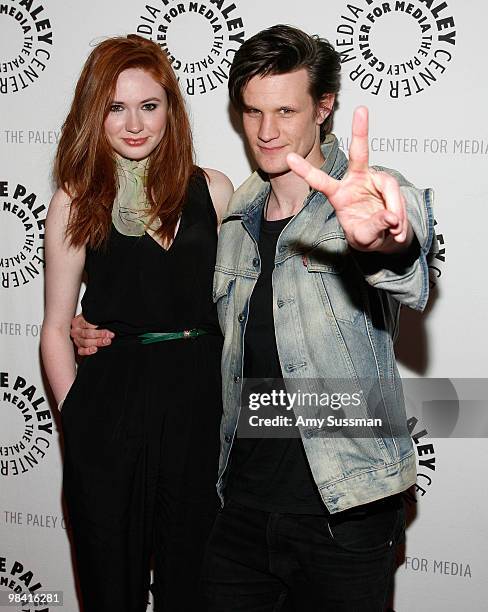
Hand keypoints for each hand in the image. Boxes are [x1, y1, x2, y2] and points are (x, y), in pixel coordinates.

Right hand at [70, 313, 113, 355]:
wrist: (84, 328)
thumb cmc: (90, 322)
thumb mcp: (91, 317)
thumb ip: (95, 318)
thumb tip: (104, 317)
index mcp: (77, 322)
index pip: (86, 323)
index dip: (95, 324)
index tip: (105, 324)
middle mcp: (75, 331)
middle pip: (87, 333)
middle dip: (100, 334)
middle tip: (110, 335)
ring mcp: (76, 340)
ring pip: (86, 342)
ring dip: (97, 342)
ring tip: (107, 341)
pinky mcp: (78, 348)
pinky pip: (81, 351)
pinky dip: (88, 351)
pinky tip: (95, 349)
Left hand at [287, 106, 412, 252]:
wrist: (384, 238)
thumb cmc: (366, 234)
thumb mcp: (364, 237)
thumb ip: (373, 227)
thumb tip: (390, 216)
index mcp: (338, 194)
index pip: (320, 181)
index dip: (305, 170)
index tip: (290, 158)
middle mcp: (355, 181)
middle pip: (359, 153)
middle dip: (361, 131)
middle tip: (362, 110)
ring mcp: (374, 180)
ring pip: (388, 187)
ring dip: (394, 210)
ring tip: (394, 229)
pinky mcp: (388, 184)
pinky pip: (397, 197)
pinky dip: (401, 215)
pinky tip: (398, 228)